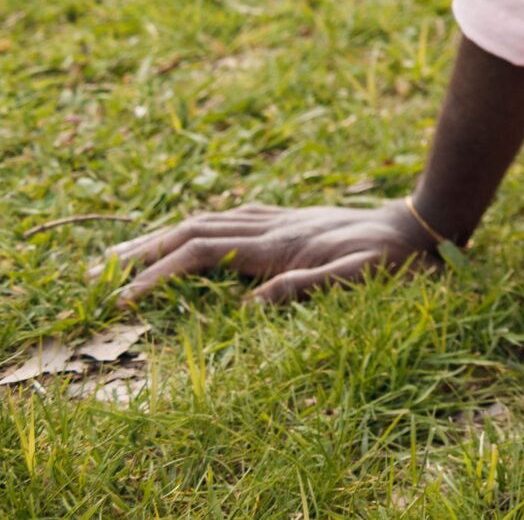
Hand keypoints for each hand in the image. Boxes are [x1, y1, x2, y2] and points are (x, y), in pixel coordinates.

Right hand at [93, 200, 440, 307]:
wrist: (423, 224)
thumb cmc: (393, 260)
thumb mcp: (357, 279)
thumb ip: (307, 287)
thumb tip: (251, 306)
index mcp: (280, 244)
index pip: (203, 253)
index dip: (161, 272)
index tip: (125, 296)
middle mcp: (275, 225)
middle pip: (194, 229)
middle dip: (146, 249)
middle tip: (100, 270)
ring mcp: (283, 218)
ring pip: (210, 219)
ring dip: (166, 235)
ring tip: (131, 253)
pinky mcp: (294, 218)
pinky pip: (235, 217)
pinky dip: (202, 225)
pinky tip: (194, 233)